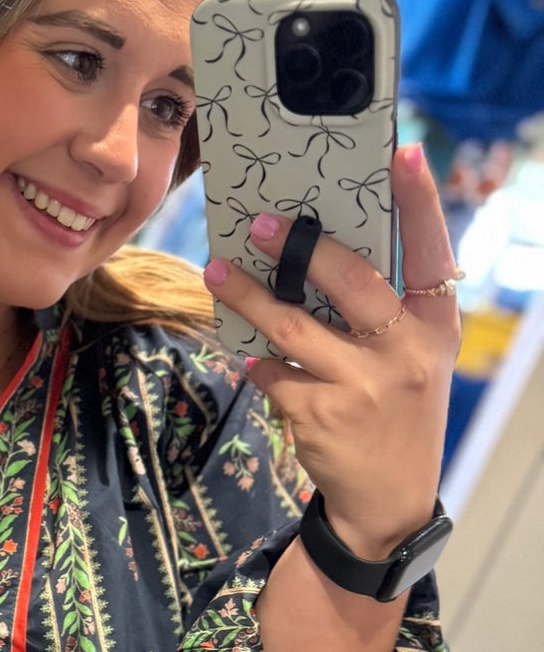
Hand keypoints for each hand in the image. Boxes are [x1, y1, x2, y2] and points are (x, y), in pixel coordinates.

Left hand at [203, 144, 459, 557]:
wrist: (388, 497)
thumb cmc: (397, 409)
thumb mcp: (414, 357)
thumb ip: (387, 309)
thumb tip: (323, 249)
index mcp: (434, 326)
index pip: (432, 252)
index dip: (419, 202)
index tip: (401, 154)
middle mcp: (406, 352)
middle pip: (353, 282)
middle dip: (304, 249)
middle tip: (264, 224)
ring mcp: (363, 386)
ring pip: (294, 327)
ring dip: (250, 298)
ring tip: (217, 273)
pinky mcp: (321, 416)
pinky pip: (273, 373)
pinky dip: (258, 362)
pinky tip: (253, 358)